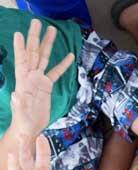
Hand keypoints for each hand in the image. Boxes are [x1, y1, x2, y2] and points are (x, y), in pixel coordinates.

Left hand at [10, 20, 74, 137]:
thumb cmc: (24, 121)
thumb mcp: (21, 113)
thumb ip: (19, 104)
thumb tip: (17, 95)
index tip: (19, 33)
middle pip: (33, 53)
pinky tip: (69, 56)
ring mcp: (39, 80)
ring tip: (52, 30)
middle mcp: (30, 76)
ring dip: (48, 44)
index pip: (22, 60)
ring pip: (44, 58)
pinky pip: (56, 72)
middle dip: (35, 38)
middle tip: (37, 22)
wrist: (30, 128)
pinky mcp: (47, 86)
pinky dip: (62, 64)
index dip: (20, 47)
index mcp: (23, 80)